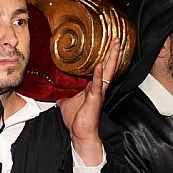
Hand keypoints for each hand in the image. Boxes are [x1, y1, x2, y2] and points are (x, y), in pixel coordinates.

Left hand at [57, 37, 122, 165]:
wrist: (80, 134)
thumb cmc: (77, 121)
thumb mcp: (66, 103)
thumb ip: (63, 95)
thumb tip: (54, 92)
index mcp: (92, 87)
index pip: (101, 68)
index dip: (106, 57)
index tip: (110, 44)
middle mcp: (98, 88)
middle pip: (108, 67)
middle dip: (113, 52)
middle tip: (118, 38)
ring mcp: (98, 94)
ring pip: (107, 73)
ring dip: (112, 59)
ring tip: (116, 46)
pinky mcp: (95, 100)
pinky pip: (98, 86)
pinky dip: (99, 76)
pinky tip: (100, 66)